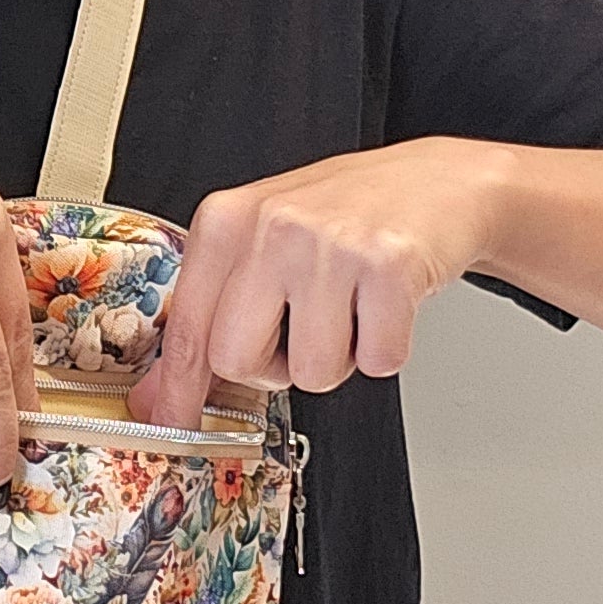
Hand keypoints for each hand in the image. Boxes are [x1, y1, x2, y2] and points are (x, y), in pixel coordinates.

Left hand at [126, 138, 504, 429]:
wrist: (438, 181)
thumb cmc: (346, 216)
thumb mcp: (263, 242)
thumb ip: (213, 311)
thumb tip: (164, 392)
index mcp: (227, 219)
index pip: (186, 325)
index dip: (178, 387)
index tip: (172, 422)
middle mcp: (271, 226)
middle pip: (236, 361)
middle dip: (273, 366)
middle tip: (302, 327)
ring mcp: (329, 244)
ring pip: (310, 373)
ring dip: (338, 357)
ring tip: (350, 305)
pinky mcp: (389, 264)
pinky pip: (376, 361)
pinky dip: (386, 348)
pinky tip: (385, 303)